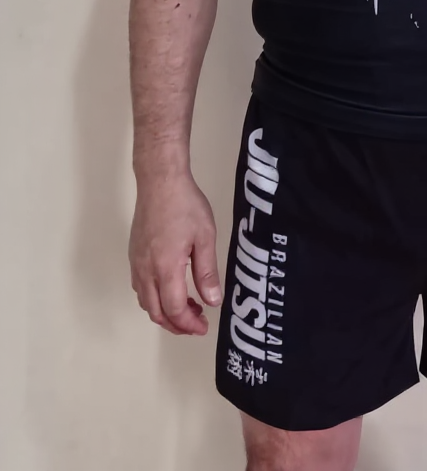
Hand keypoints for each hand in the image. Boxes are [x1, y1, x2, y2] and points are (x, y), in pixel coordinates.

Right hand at [129, 173, 220, 335]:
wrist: (160, 181)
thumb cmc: (185, 205)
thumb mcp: (205, 237)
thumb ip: (207, 272)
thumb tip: (212, 302)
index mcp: (165, 268)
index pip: (174, 309)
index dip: (189, 324)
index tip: (203, 327)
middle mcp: (146, 270)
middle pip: (156, 312)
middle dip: (176, 325)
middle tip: (197, 323)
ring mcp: (136, 263)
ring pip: (145, 302)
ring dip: (164, 312)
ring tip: (188, 307)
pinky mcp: (134, 255)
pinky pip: (140, 288)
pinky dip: (154, 298)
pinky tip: (170, 289)